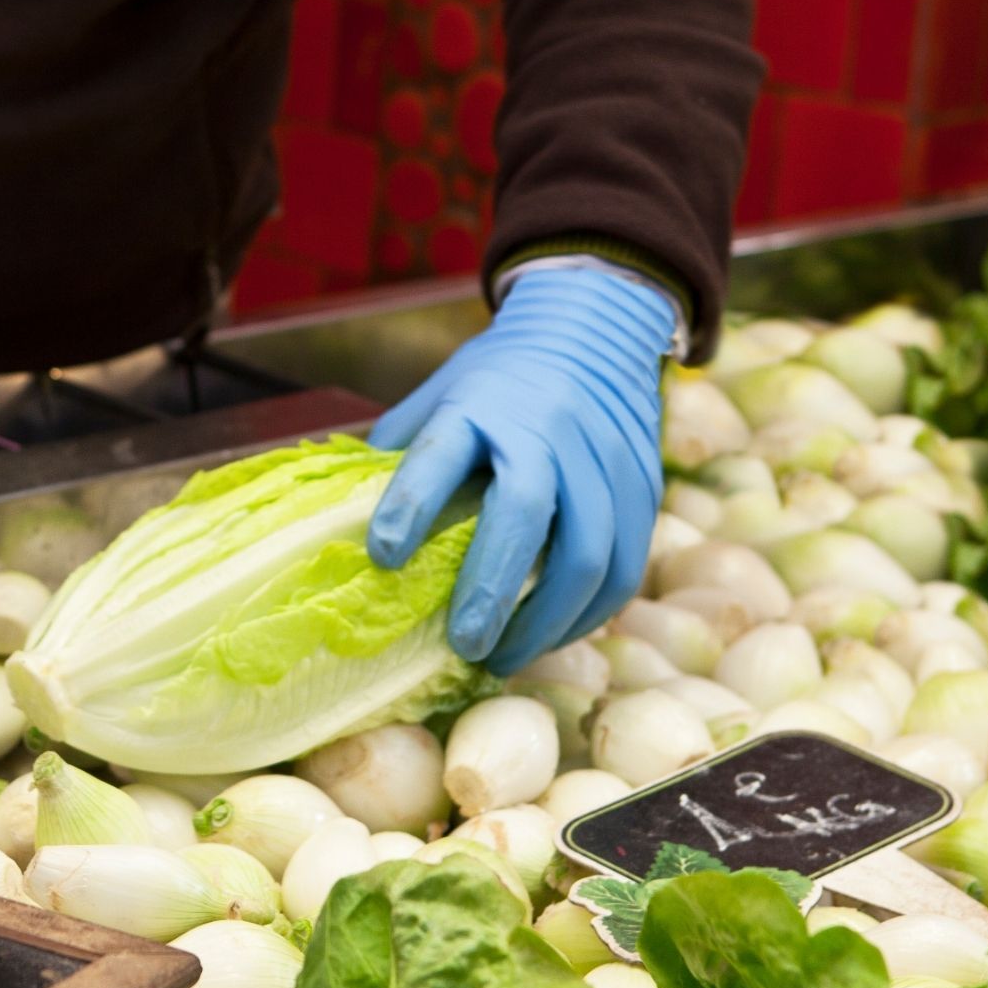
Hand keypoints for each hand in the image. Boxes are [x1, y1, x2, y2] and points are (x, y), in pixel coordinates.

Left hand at [366, 266, 672, 673]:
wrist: (594, 330)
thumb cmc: (498, 380)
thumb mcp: (441, 394)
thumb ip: (403, 452)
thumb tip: (343, 525)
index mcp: (478, 404)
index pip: (439, 453)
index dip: (409, 503)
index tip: (381, 555)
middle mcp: (544, 427)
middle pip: (524, 512)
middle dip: (492, 587)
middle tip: (465, 645)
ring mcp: (602, 456)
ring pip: (589, 555)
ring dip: (548, 621)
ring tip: (506, 657)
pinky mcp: (643, 486)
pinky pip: (624, 566)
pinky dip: (589, 614)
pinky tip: (555, 633)